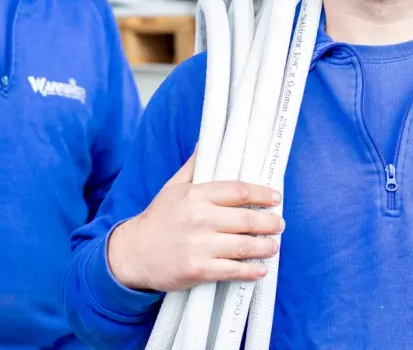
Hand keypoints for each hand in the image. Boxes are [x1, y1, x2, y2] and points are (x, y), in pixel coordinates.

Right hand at [107, 150, 284, 292]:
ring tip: (273, 246)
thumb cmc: (157, 217)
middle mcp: (200, 218)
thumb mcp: (173, 186)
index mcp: (196, 195)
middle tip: (279, 224)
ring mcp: (199, 245)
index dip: (261, 193)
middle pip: (246, 219)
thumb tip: (206, 142)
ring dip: (265, 247)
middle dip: (269, 222)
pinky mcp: (198, 270)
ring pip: (244, 246)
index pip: (238, 190)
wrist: (133, 252)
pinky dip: (250, 270)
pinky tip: (259, 269)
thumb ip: (194, 166)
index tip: (275, 197)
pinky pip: (232, 270)